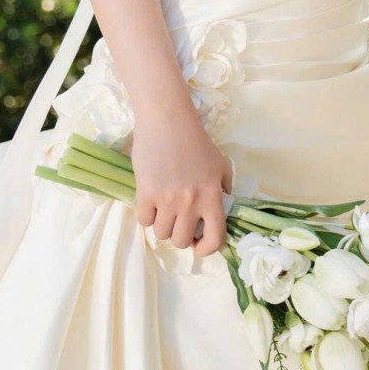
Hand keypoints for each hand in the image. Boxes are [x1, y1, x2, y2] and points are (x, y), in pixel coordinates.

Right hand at [132, 102, 233, 255]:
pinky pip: (144, 221)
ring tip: (164, 208)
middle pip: (181, 241)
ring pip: (162, 234)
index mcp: (213, 196)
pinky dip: (147, 215)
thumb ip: (224, 189)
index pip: (215, 238)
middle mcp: (192, 202)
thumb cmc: (196, 141)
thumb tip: (223, 209)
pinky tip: (151, 200)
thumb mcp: (220, 164)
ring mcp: (168, 200)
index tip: (198, 245)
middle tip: (178, 221)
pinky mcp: (146, 194)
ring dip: (162, 225)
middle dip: (180, 236)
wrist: (167, 121)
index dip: (207, 249)